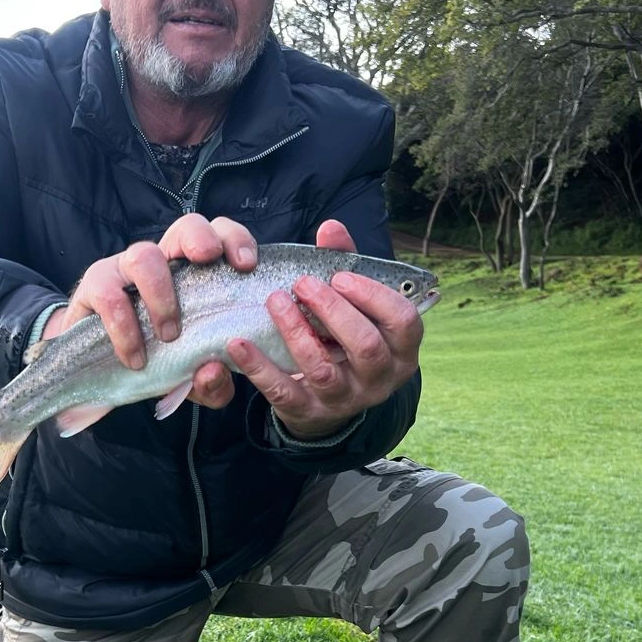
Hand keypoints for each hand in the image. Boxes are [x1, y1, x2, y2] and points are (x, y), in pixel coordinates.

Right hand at [43, 213, 257, 408]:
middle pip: (186, 226)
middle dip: (199, 238)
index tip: (247, 265)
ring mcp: (124, 269)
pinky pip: (109, 295)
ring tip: (169, 336)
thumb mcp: (192, 377)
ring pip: (144, 255)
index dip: (235, 240)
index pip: (220, 236)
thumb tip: (213, 372)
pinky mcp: (93, 286)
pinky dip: (124, 327)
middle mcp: (163, 261)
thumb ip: (212, 383)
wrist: (97, 371)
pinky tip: (134, 357)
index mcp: (195, 272)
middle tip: (208, 259)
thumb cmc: (156, 360)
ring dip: (161, 294)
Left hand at [226, 219, 422, 439]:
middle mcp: (380, 380)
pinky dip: (258, 367)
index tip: (340, 276)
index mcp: (400, 350)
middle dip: (333, 310)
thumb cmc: (343, 337)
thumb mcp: (353, 305)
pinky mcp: (307, 413)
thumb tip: (330, 228)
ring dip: (297, 332)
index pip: (404, 321)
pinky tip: (237, 343)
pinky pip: (282, 391)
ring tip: (275, 301)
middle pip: (366, 346)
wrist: (326, 400)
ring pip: (323, 370)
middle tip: (303, 284)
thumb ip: (346, 264)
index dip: (373, 296)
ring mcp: (344, 400)